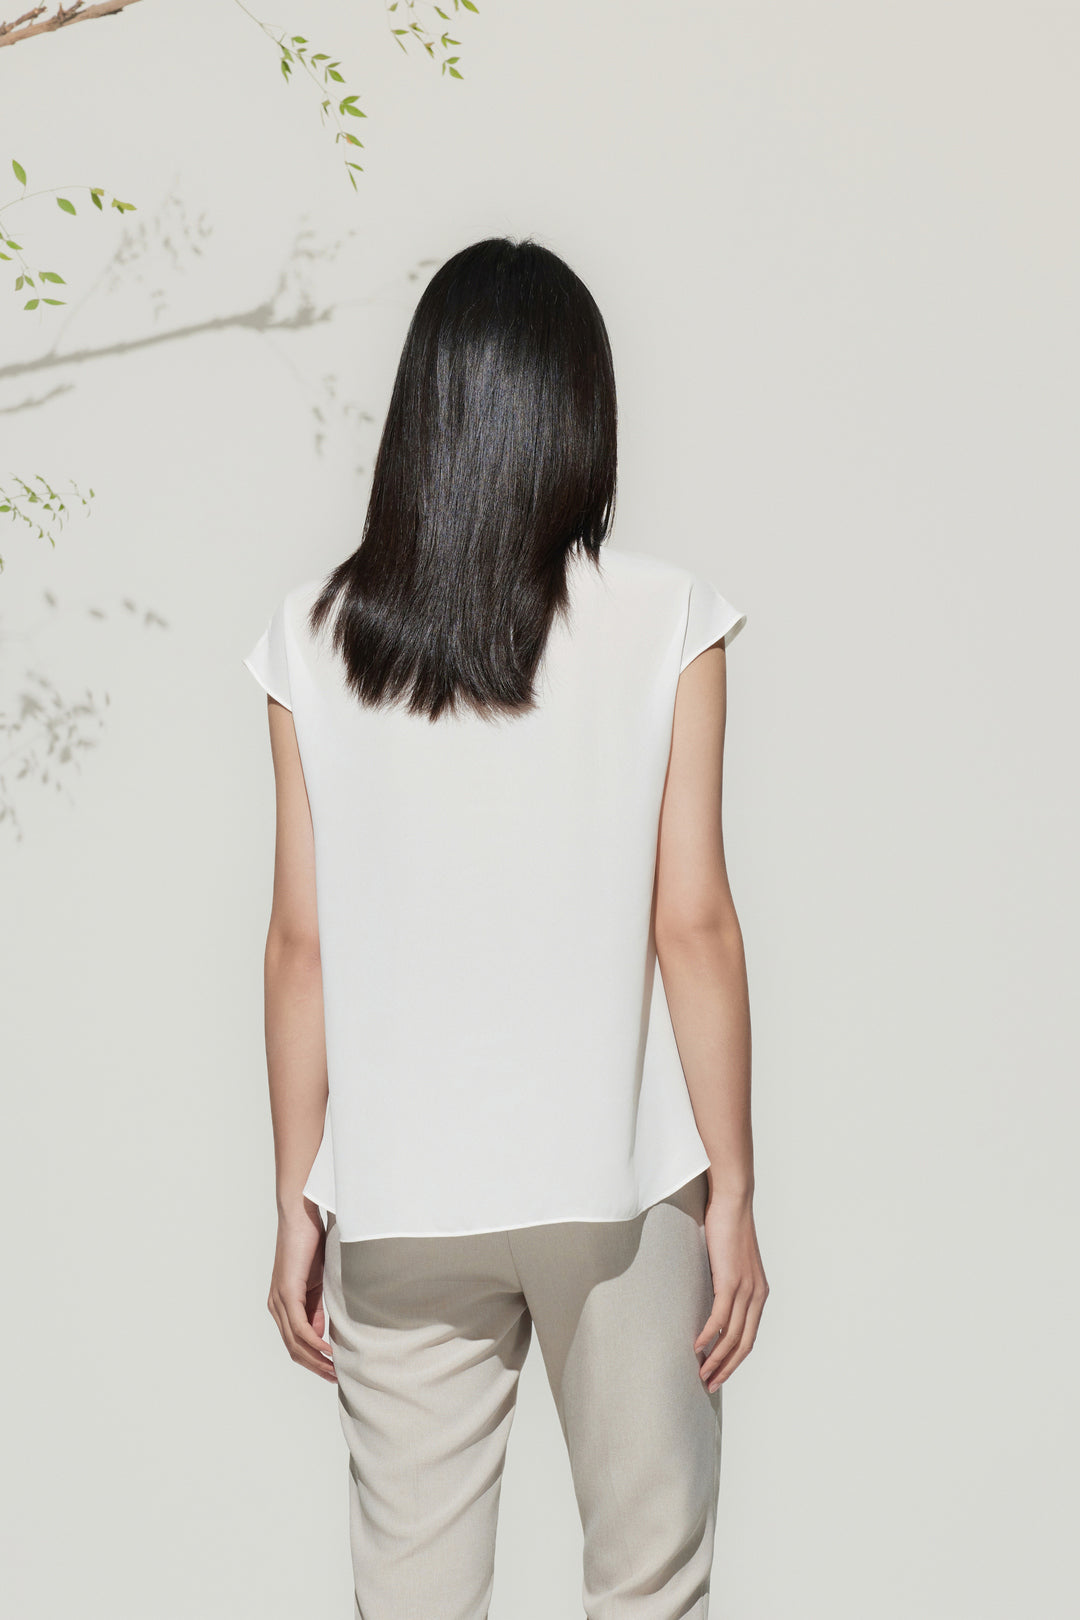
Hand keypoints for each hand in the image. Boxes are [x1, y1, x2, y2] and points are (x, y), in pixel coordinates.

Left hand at [267, 1200, 337, 1383]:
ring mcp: (280, 1301)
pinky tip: (328, 1351)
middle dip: (315, 1367)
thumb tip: (322, 1334)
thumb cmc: (310, 1243)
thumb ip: (317, 1307)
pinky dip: (314, 1342)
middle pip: (293, 1349)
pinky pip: (299, 1327)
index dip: (313, 1360)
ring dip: (316, 1360)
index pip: (295, 1343)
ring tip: (335, 1371)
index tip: (333, 1371)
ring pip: (295, 1343)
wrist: (300, 1216)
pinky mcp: (287, 1292)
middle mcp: (276, 1306)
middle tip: (335, 1379)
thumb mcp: (317, 1282)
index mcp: (283, 1305)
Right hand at [694, 1190, 768, 1389]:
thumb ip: (725, 1284)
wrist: (732, 1201)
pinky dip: (707, 1335)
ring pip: (732, 1336)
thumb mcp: (730, 1263)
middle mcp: (757, 1296)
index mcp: (759, 1294)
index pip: (749, 1338)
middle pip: (744, 1344)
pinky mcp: (731, 1281)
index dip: (734, 1360)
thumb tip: (709, 1299)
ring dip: (715, 1358)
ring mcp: (745, 1289)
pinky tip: (696, 1346)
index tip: (718, 1374)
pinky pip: (720, 1317)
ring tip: (700, 1373)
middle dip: (726, 1368)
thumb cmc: (727, 1228)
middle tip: (709, 1385)